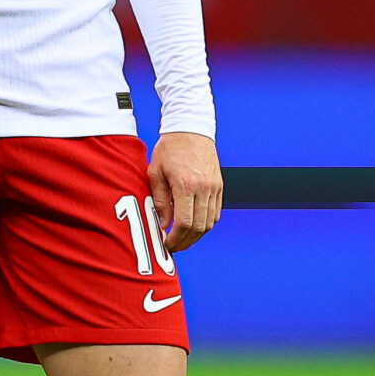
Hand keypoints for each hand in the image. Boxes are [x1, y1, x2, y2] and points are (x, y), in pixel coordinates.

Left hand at [147, 132, 221, 252]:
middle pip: (199, 227)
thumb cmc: (169, 148)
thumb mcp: (155, 172)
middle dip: (185, 242)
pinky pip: (215, 212)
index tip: (166, 244)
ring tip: (182, 240)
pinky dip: (206, 224)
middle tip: (173, 248)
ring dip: (196, 236)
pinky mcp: (219, 185)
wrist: (191, 128)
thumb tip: (163, 224)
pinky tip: (193, 226)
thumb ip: (159, 201)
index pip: (184, 223)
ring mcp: (214, 187)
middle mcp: (204, 188)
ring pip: (210, 223)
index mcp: (186, 185)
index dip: (175, 239)